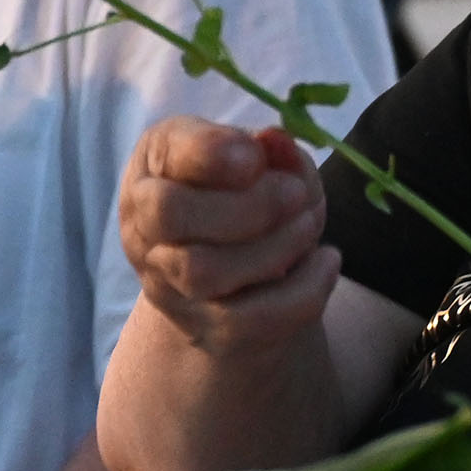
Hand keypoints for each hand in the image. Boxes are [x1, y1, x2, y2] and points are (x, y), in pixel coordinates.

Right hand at [120, 119, 339, 355]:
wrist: (238, 280)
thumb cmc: (247, 199)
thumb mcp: (262, 162)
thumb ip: (271, 150)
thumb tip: (275, 142)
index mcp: (155, 164)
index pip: (166, 152)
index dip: (211, 152)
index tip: (255, 157)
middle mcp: (145, 224)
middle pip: (171, 214)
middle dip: (244, 204)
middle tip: (296, 195)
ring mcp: (168, 282)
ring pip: (204, 271)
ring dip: (273, 246)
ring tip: (310, 225)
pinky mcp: (205, 327)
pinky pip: (248, 318)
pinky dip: (301, 290)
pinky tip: (326, 263)